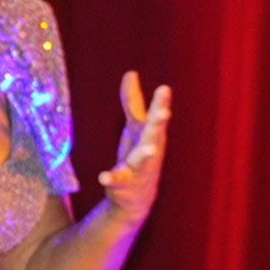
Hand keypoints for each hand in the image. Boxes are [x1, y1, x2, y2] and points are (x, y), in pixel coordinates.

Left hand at [98, 71, 171, 228]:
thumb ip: (132, 101)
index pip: (155, 116)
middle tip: (164, 112)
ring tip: (149, 149)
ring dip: (146, 155)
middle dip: (159, 123)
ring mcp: (139, 169)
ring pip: (143, 161)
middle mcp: (149, 151)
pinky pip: (118, 181)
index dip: (160, 103)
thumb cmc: (139, 155)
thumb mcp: (135, 127)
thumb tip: (131, 73)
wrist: (137, 196)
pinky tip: (104, 177)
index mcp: (151, 135)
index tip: (164, 88)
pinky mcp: (125, 185)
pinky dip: (112, 179)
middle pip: (154, 135)